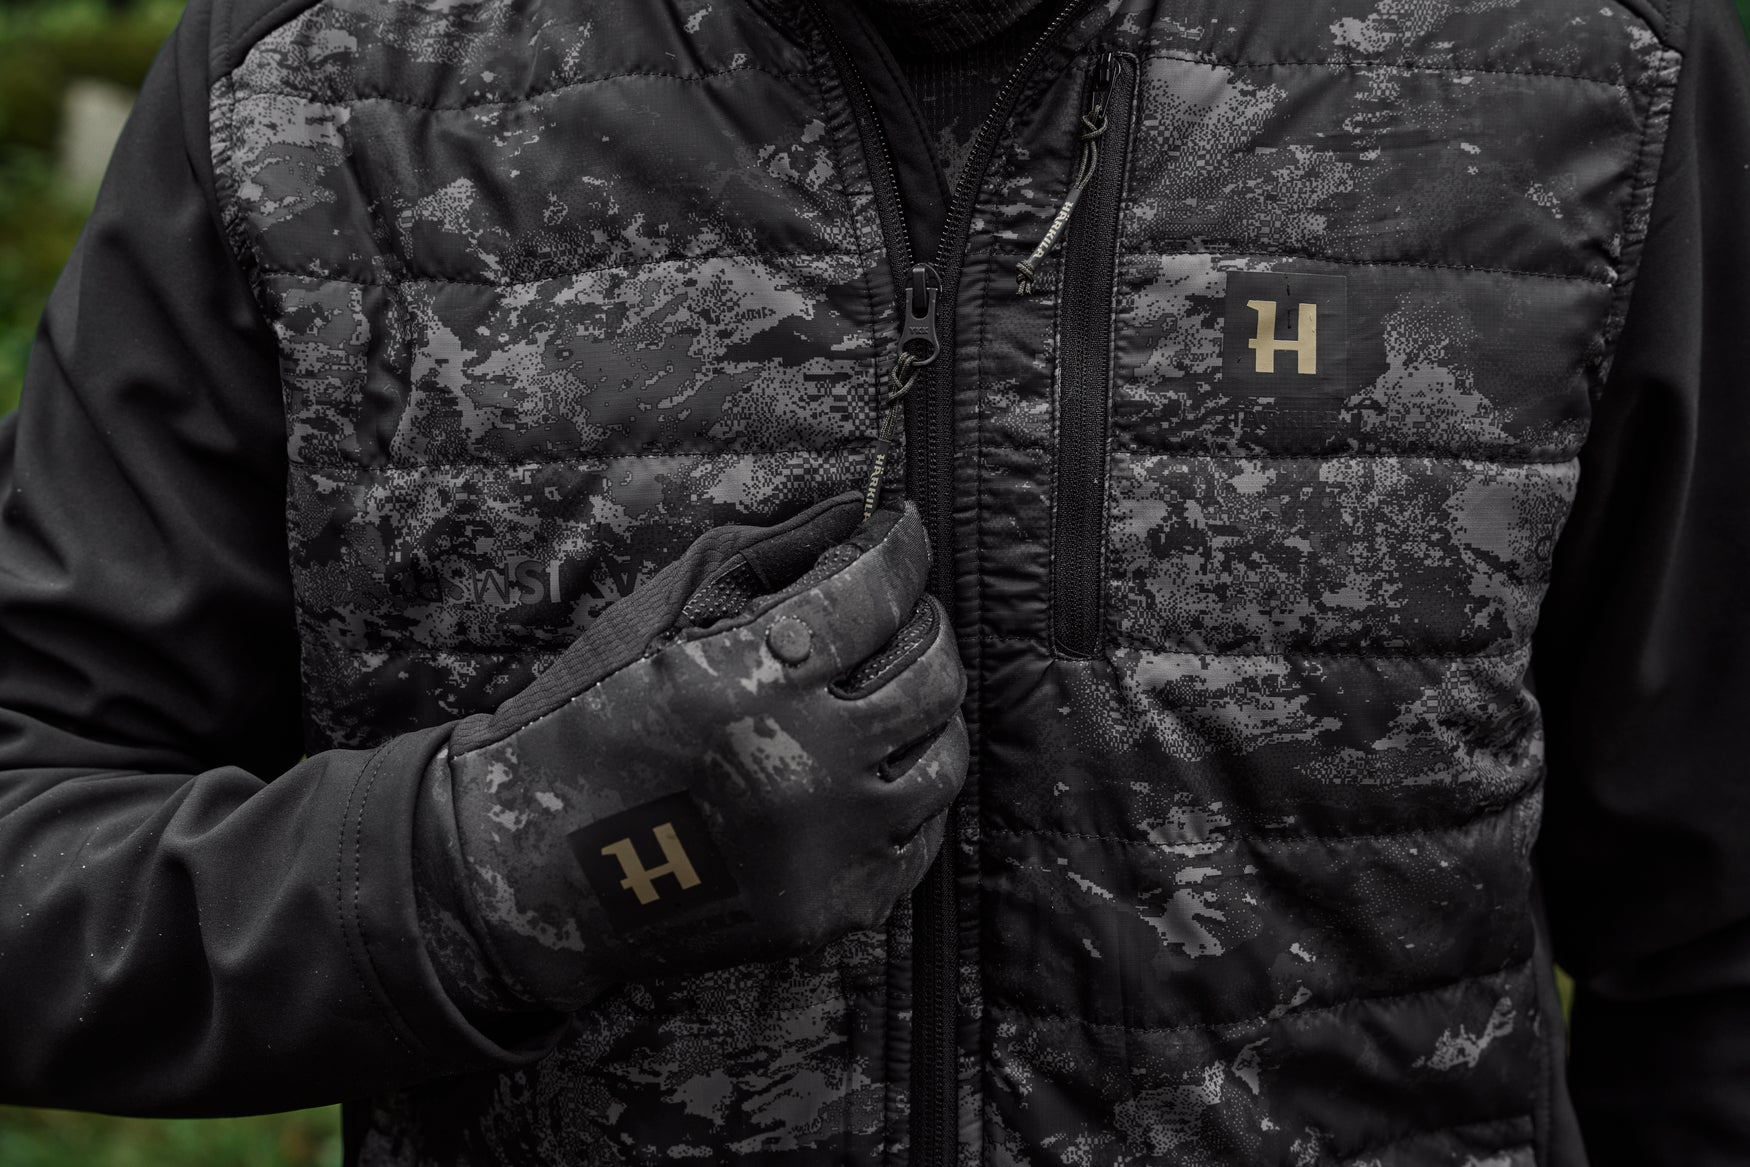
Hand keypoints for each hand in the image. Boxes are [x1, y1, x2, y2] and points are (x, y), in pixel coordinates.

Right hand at [433, 493, 967, 1010]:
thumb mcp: (656, 625)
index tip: (903, 531)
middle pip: (929, 676)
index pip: (871, 592)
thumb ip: (757, 563)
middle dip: (927, 625)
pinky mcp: (835, 908)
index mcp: (745, 680)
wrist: (534, 876)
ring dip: (931, 709)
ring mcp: (827, 847)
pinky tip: (881, 767)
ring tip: (897, 690)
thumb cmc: (585, 729)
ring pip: (941, 758)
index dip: (901, 549)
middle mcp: (800, 764)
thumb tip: (852, 516)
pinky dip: (911, 791)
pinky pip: (921, 836)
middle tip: (908, 611)